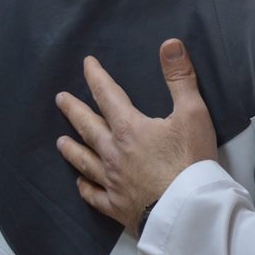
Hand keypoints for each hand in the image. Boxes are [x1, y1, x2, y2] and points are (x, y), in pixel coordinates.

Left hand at [56, 39, 217, 234]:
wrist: (188, 211)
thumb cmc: (191, 160)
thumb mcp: (193, 113)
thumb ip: (180, 78)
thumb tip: (169, 43)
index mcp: (129, 128)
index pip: (108, 95)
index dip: (96, 77)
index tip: (86, 65)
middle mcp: (113, 153)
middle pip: (88, 127)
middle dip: (74, 110)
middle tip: (60, 100)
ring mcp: (112, 182)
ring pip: (84, 161)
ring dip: (72, 149)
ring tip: (60, 141)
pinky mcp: (117, 206)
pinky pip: (94, 195)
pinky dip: (85, 188)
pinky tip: (80, 184)